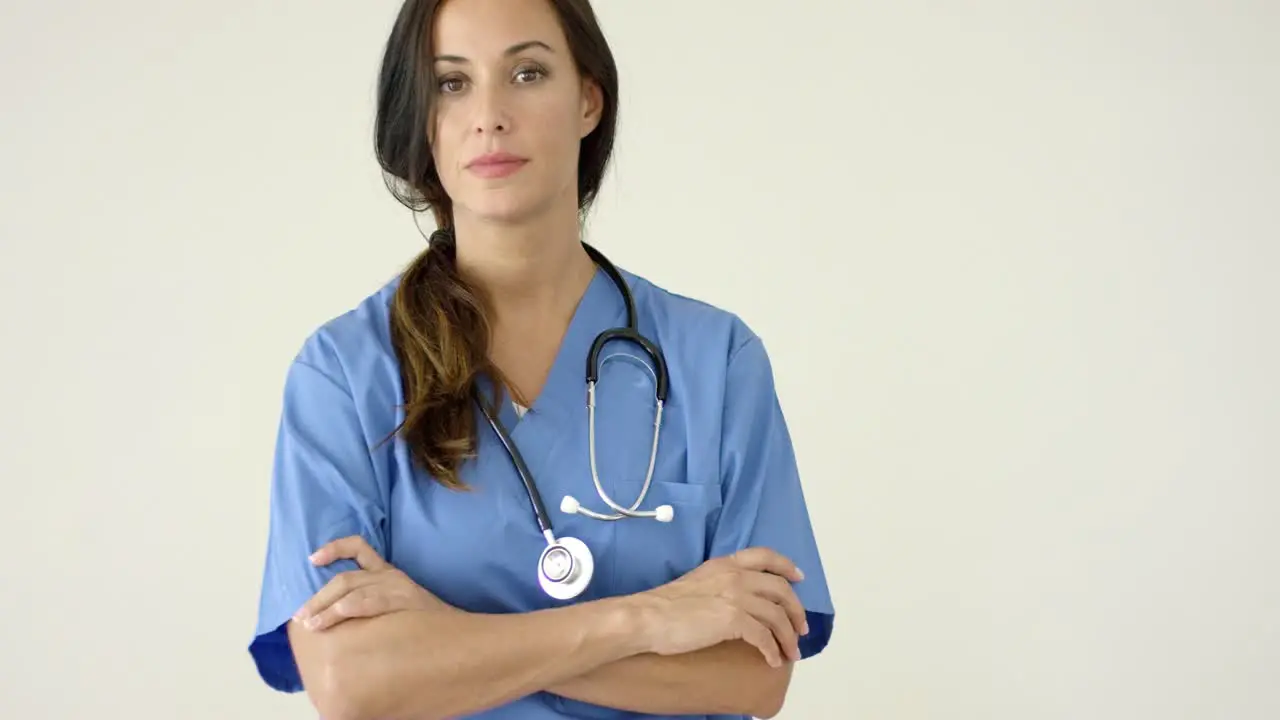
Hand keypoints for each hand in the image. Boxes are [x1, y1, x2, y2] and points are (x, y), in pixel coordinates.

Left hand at [291, 535, 450, 630]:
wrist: (457, 633)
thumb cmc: (423, 625)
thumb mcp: (399, 606)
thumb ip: (373, 603)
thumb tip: (335, 616)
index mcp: (387, 572)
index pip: (358, 547)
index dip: (334, 549)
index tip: (312, 559)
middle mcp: (389, 574)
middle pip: (344, 578)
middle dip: (317, 598)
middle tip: (300, 617)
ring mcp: (396, 585)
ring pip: (350, 588)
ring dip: (326, 608)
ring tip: (311, 624)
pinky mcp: (402, 599)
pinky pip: (368, 600)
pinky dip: (347, 606)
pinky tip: (335, 615)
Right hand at [633, 547, 807, 667]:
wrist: (648, 617)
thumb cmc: (664, 606)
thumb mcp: (698, 581)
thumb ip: (719, 584)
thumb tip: (735, 602)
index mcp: (725, 564)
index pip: (765, 556)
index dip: (786, 566)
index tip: (798, 578)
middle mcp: (735, 575)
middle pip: (780, 589)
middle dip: (796, 611)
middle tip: (800, 629)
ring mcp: (736, 596)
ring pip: (777, 616)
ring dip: (788, 637)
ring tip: (790, 653)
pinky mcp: (733, 619)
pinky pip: (764, 637)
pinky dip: (772, 650)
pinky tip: (772, 660)